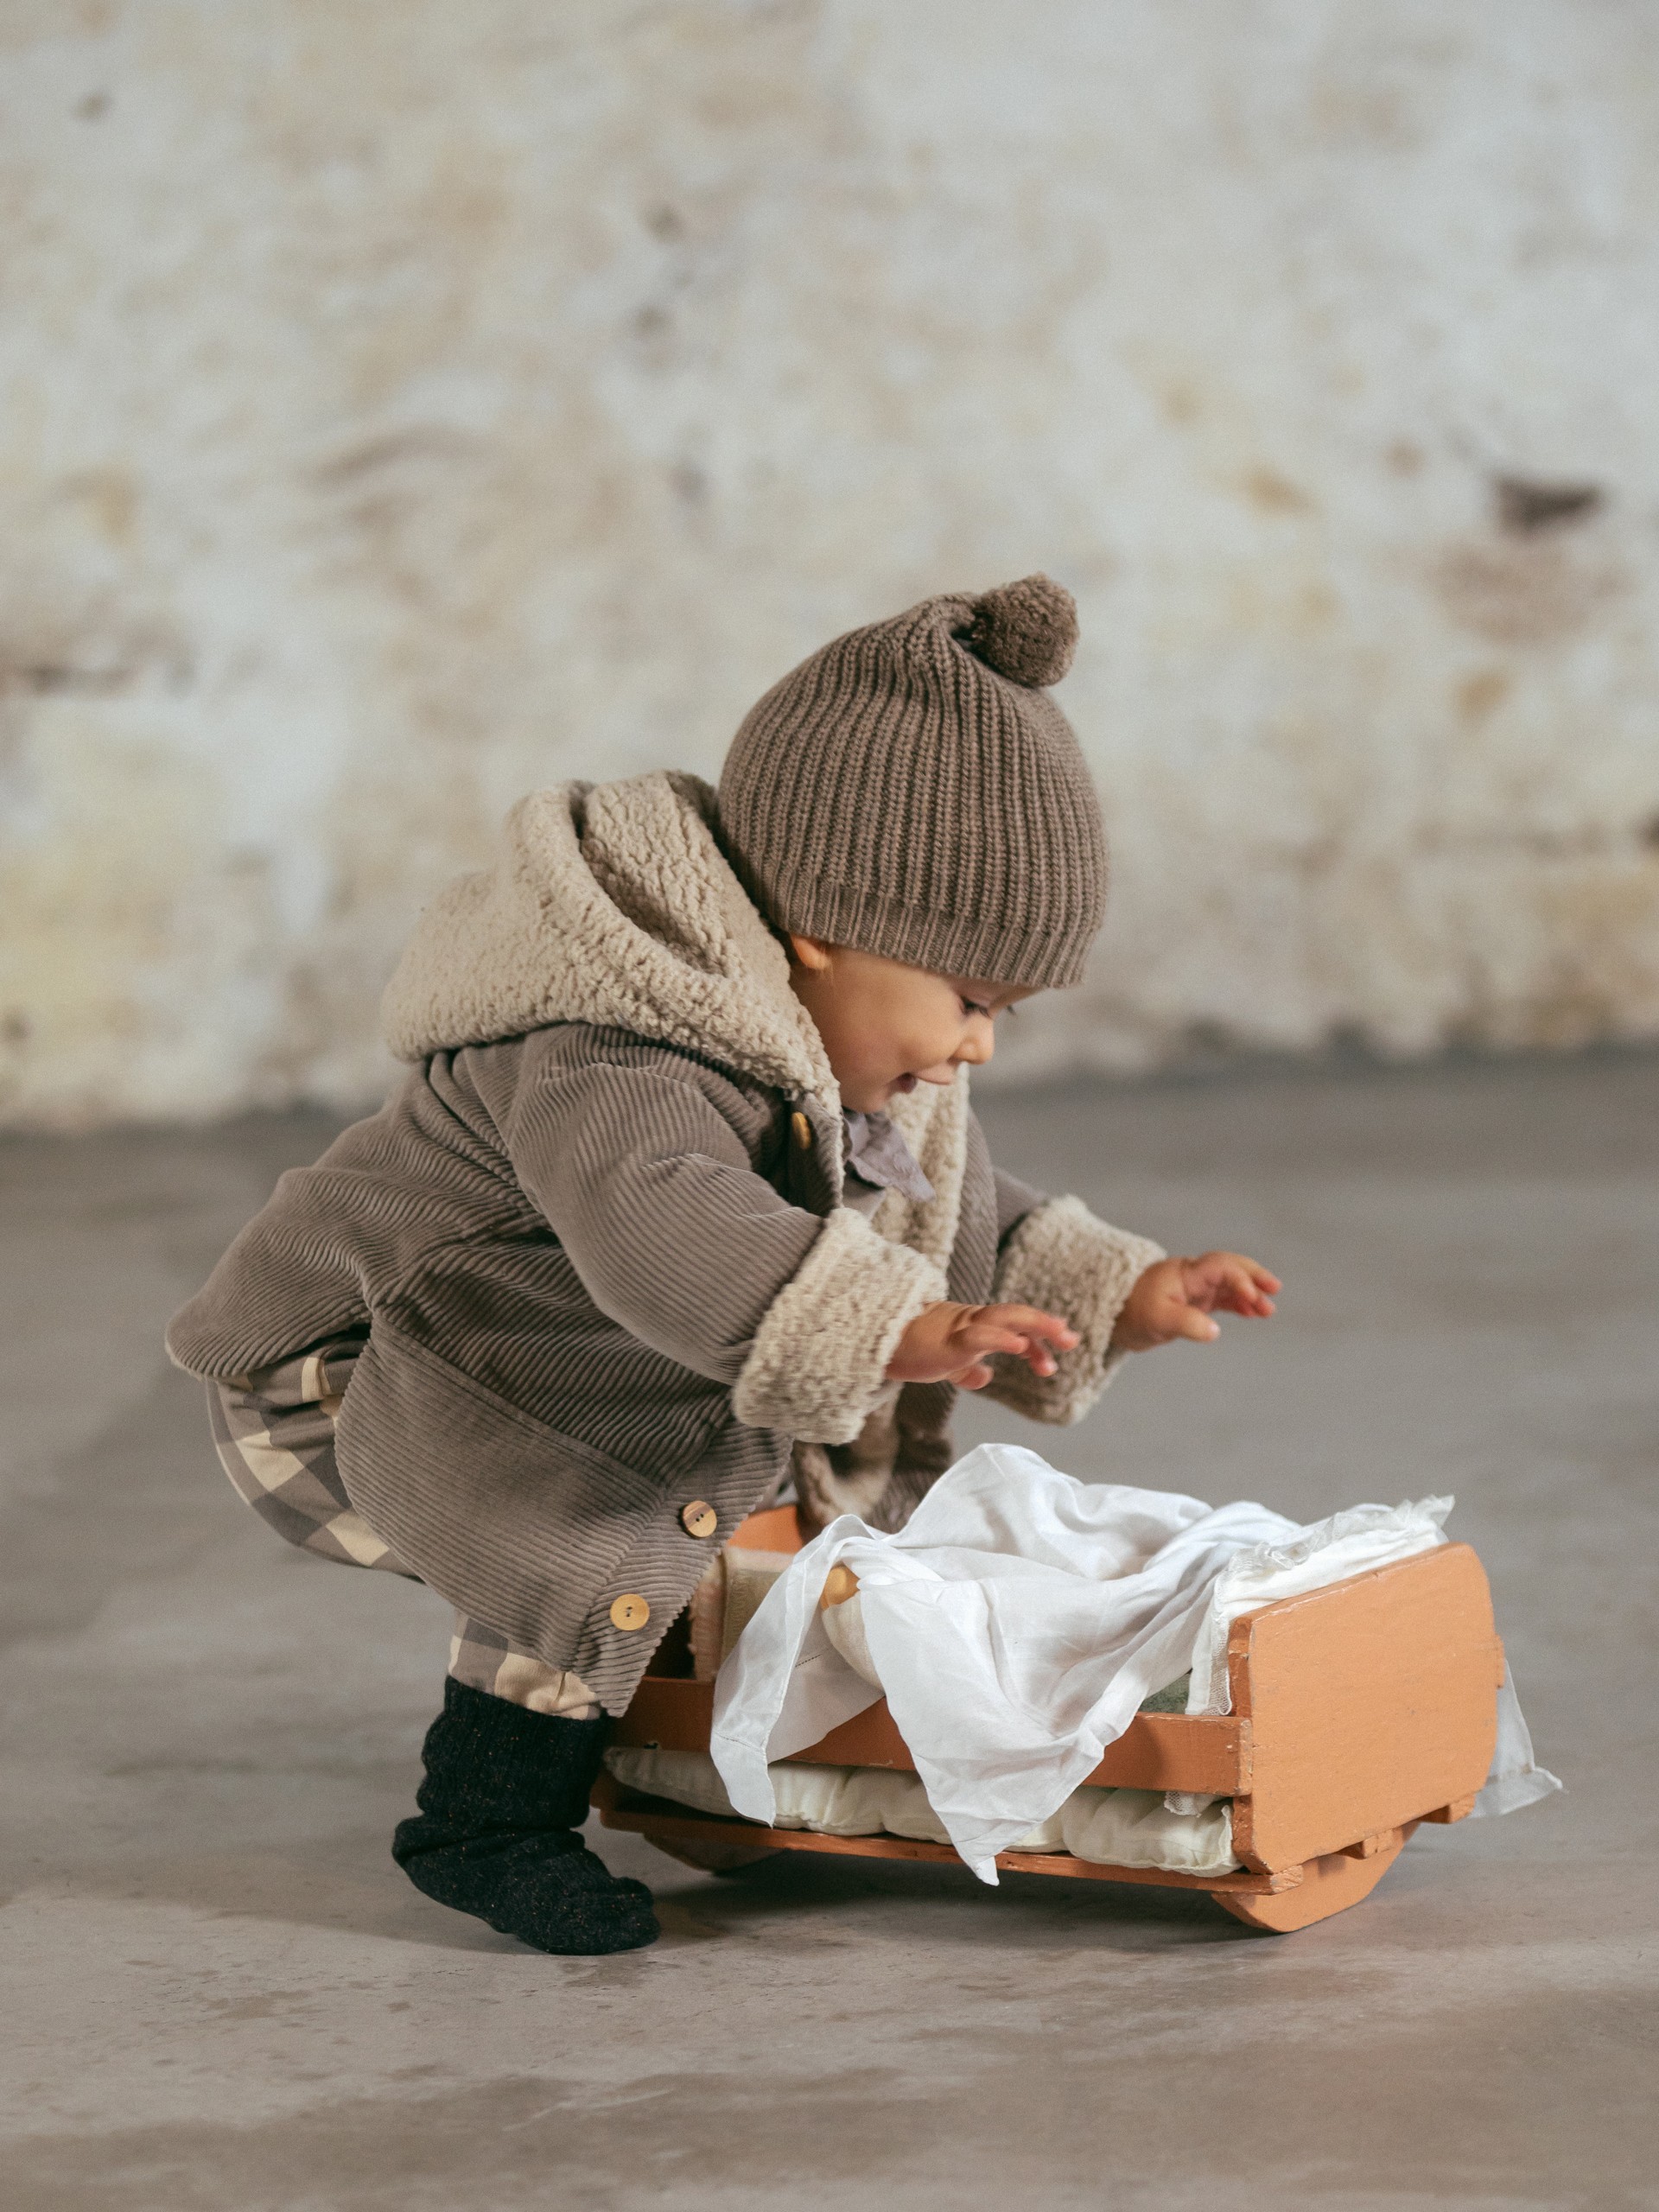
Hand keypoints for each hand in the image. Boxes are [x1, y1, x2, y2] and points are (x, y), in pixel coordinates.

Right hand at [886, 1301, 1079, 1390]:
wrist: (879, 1345)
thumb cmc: (911, 1350)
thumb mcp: (946, 1363)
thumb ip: (968, 1368)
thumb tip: (986, 1376)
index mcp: (975, 1329)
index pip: (1015, 1329)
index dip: (1039, 1339)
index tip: (1060, 1353)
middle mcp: (973, 1323)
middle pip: (1017, 1316)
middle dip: (1047, 1325)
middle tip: (1072, 1339)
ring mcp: (961, 1329)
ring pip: (1005, 1318)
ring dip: (1035, 1325)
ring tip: (1060, 1333)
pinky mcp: (948, 1341)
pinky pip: (978, 1336)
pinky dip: (1000, 1337)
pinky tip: (1018, 1343)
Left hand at [1110, 1252, 1280, 1351]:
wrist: (1114, 1316)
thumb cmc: (1133, 1312)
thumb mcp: (1157, 1320)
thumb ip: (1186, 1323)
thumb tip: (1214, 1330)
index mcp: (1185, 1272)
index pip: (1220, 1267)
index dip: (1239, 1280)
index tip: (1252, 1299)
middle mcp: (1194, 1275)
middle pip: (1231, 1266)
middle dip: (1254, 1275)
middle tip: (1274, 1288)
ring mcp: (1196, 1288)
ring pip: (1230, 1283)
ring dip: (1251, 1293)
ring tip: (1268, 1311)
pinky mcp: (1196, 1301)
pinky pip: (1224, 1298)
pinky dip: (1241, 1304)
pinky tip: (1254, 1314)